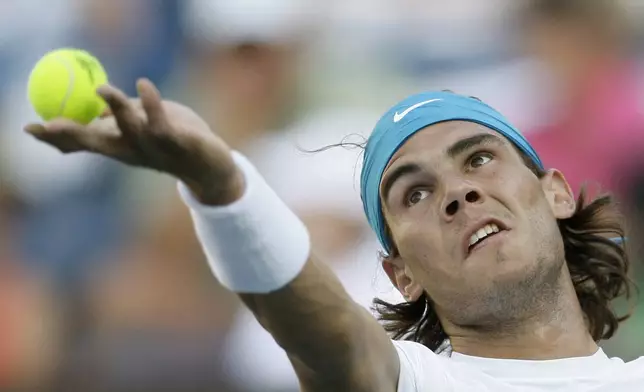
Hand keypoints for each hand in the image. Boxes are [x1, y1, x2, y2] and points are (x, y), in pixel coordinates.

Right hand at [24, 79, 244, 204]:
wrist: (212, 167)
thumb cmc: (174, 141)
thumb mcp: (141, 131)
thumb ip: (119, 122)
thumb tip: (94, 115)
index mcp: (121, 147)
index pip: (83, 143)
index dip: (56, 137)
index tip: (29, 128)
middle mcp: (133, 151)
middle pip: (98, 143)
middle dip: (72, 134)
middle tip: (49, 124)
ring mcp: (155, 148)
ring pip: (131, 129)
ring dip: (116, 109)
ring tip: (102, 89)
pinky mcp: (178, 142)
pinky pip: (162, 123)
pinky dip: (151, 103)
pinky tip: (143, 84)